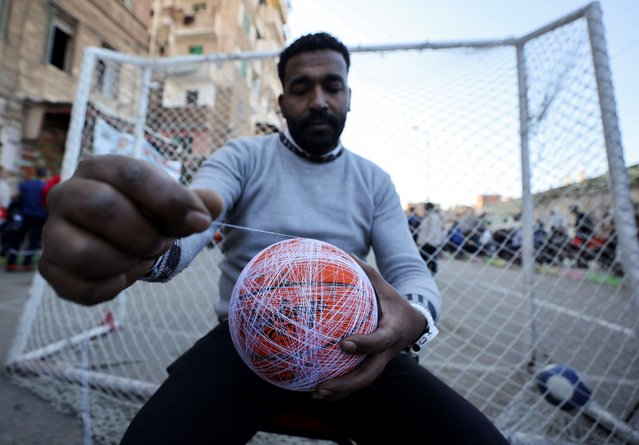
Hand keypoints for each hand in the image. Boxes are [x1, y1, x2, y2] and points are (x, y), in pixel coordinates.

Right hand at [39, 155, 222, 305]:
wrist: (120, 234)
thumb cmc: (147, 212)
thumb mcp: (174, 203)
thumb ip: (195, 202)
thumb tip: (212, 206)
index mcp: (100, 168)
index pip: (134, 176)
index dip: (172, 201)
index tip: (201, 222)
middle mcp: (66, 194)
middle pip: (103, 209)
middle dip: (145, 234)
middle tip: (160, 242)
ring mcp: (52, 232)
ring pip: (85, 253)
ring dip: (125, 261)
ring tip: (138, 256)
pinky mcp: (51, 268)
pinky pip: (83, 288)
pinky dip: (114, 286)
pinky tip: (122, 274)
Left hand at [312, 254, 425, 400]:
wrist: (413, 323)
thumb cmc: (392, 301)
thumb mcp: (384, 286)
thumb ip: (366, 271)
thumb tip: (344, 252)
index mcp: (391, 331)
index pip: (378, 341)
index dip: (364, 344)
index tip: (344, 344)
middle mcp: (386, 352)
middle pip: (368, 374)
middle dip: (346, 383)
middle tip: (322, 386)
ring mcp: (379, 363)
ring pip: (361, 383)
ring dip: (339, 392)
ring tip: (315, 394)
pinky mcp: (371, 367)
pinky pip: (355, 381)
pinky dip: (339, 389)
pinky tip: (317, 391)